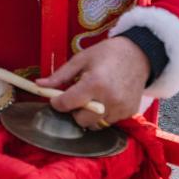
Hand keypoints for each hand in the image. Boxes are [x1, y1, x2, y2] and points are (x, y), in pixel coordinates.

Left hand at [35, 37, 149, 128]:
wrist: (140, 54)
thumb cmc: (108, 53)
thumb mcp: (81, 59)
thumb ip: (60, 75)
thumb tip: (39, 85)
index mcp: (94, 83)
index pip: (67, 104)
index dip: (57, 103)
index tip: (56, 99)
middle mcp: (109, 99)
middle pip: (81, 120)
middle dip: (74, 112)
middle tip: (77, 98)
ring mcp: (121, 108)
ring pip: (95, 125)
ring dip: (89, 116)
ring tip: (93, 98)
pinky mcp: (130, 112)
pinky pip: (110, 122)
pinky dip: (103, 115)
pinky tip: (106, 99)